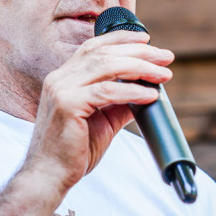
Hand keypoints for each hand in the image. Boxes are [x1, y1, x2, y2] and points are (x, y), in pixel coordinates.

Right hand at [21, 30, 172, 190]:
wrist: (49, 176)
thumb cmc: (74, 151)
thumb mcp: (103, 120)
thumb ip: (120, 103)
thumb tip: (146, 91)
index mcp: (64, 77)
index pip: (94, 46)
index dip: (122, 39)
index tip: (147, 40)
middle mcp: (60, 78)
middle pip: (104, 53)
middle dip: (139, 52)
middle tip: (166, 57)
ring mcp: (61, 89)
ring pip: (107, 66)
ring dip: (141, 67)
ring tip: (163, 74)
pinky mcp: (67, 105)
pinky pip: (107, 92)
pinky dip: (132, 91)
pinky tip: (150, 95)